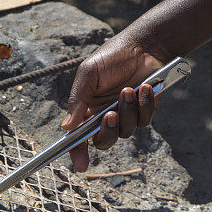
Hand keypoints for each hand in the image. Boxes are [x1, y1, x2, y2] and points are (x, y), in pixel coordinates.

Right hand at [61, 34, 165, 170]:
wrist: (143, 46)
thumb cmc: (111, 58)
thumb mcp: (88, 74)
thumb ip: (77, 100)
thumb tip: (66, 127)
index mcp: (86, 111)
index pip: (79, 139)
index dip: (78, 153)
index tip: (81, 165)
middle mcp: (104, 118)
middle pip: (104, 141)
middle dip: (107, 131)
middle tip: (110, 115)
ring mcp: (125, 116)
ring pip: (126, 131)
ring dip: (128, 111)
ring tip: (129, 89)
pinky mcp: (144, 112)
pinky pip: (144, 121)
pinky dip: (144, 105)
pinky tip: (145, 88)